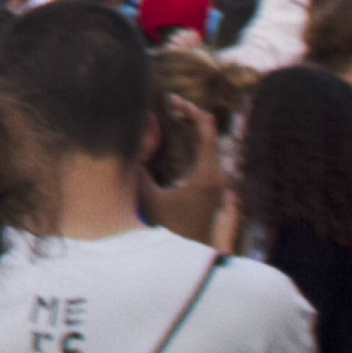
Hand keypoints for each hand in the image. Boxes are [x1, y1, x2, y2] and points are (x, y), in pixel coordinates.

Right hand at [141, 94, 228, 242]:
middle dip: (192, 115)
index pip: (207, 135)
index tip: (175, 101)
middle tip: (173, 102)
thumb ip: (139, 177)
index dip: (193, 114)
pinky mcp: (219, 182)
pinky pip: (211, 151)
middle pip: (211, 134)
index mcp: (207, 176)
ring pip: (212, 142)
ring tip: (177, 111)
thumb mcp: (153, 202)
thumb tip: (130, 152)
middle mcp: (219, 174)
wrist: (203, 251)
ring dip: (195, 125)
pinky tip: (186, 130)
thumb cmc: (178, 226)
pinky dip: (199, 137)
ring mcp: (221, 178)